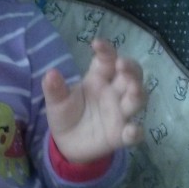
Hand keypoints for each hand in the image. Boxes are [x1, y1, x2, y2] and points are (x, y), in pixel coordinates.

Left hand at [42, 39, 145, 162]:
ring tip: (133, 89)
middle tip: (122, 65)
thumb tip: (50, 74)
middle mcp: (114, 92)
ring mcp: (119, 113)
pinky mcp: (120, 135)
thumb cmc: (66, 114)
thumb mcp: (56, 101)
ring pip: (137, 99)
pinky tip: (131, 131)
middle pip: (131, 75)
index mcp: (98, 78)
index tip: (96, 44)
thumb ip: (55, 88)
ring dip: (138, 93)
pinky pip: (132, 134)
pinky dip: (135, 132)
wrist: (66, 143)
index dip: (106, 50)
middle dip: (130, 68)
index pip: (107, 59)